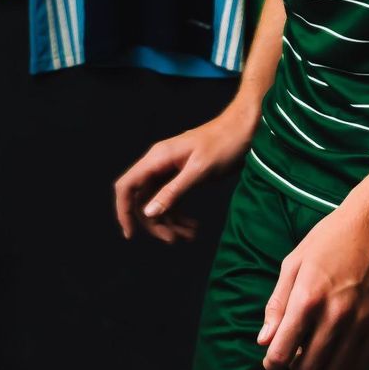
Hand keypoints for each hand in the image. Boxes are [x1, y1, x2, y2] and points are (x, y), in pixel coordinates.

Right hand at [114, 103, 254, 243]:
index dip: (124, 210)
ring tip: (189, 236)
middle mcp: (158, 164)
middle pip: (143, 199)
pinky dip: (179, 215)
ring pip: (158, 202)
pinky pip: (172, 200)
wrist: (244, 130)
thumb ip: (173, 192)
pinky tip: (192, 227)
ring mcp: (170, 171)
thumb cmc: (224, 143)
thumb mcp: (199, 171)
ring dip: (170, 222)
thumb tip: (148, 213)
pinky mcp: (182, 177)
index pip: (127, 186)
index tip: (131, 234)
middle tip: (172, 240)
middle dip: (155, 222)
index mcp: (157, 158)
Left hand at [257, 187, 368, 369]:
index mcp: (307, 297)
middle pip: (308, 367)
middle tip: (294, 352)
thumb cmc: (331, 239)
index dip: (272, 363)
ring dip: (319, 368)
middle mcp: (336, 314)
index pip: (282, 352)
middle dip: (294, 366)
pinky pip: (360, 363)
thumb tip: (264, 341)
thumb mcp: (294, 264)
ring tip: (315, 352)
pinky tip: (338, 351)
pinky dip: (345, 366)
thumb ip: (277, 305)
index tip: (272, 361)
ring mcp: (362, 321)